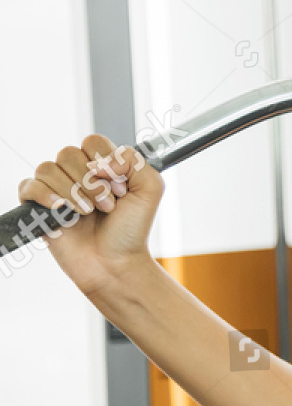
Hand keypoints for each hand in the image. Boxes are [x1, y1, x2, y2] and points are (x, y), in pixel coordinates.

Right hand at [16, 135, 163, 295]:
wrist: (115, 263)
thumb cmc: (131, 229)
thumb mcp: (150, 189)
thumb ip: (134, 161)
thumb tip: (98, 161)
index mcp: (102, 165)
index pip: (93, 142)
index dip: (106, 162)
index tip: (121, 188)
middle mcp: (76, 173)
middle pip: (69, 153)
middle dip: (91, 182)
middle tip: (107, 206)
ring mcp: (55, 189)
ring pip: (48, 168)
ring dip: (72, 191)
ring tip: (88, 213)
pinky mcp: (37, 206)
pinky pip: (28, 186)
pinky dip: (44, 195)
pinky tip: (62, 209)